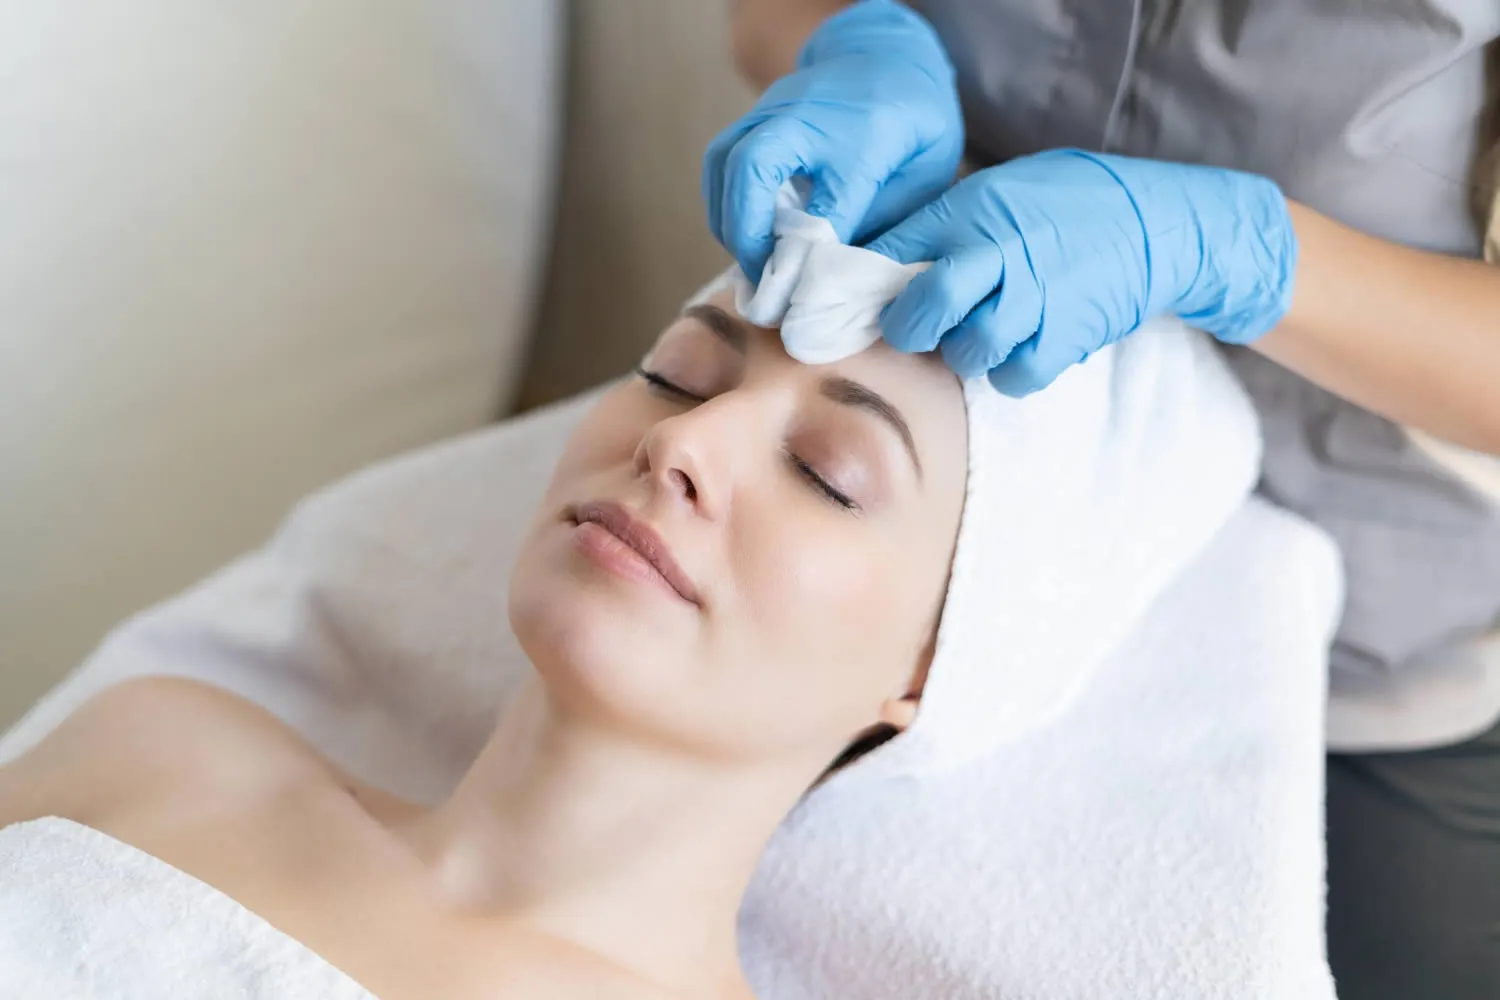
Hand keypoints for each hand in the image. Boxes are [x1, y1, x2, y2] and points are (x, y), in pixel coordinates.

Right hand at [703, 0, 962, 281]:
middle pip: (751, 168)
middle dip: (749, 234)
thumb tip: (845, 272)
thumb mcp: (923, 174)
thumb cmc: (911, 125)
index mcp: (864, 130)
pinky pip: (718, 165)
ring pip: (722, 166)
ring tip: (754, 265)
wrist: (886, 57)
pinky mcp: (749, 118)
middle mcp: (805, 113)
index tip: (808, 284)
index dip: (815, 246)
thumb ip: (885, 219)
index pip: (833, 196)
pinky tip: (743, 237)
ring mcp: (769, 109)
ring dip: (729, 223)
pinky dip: (723, 205)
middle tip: (766, 281)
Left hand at [866, 149, 1298, 395]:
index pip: (895, 252)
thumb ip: (939, 225)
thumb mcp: (996, 193)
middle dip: (908, 326)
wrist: (1154, 224)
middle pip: (925, 308)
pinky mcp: (1064, 339)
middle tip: (913, 328)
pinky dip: (1006, 374)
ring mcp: (1034, 301)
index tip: (856, 301)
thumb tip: (873, 257)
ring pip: (968, 351)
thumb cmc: (1065, 204)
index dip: (866, 284)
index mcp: (974, 213)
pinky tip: (1013, 351)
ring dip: (962, 352)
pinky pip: (1013, 378)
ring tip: (978, 334)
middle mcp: (999, 256)